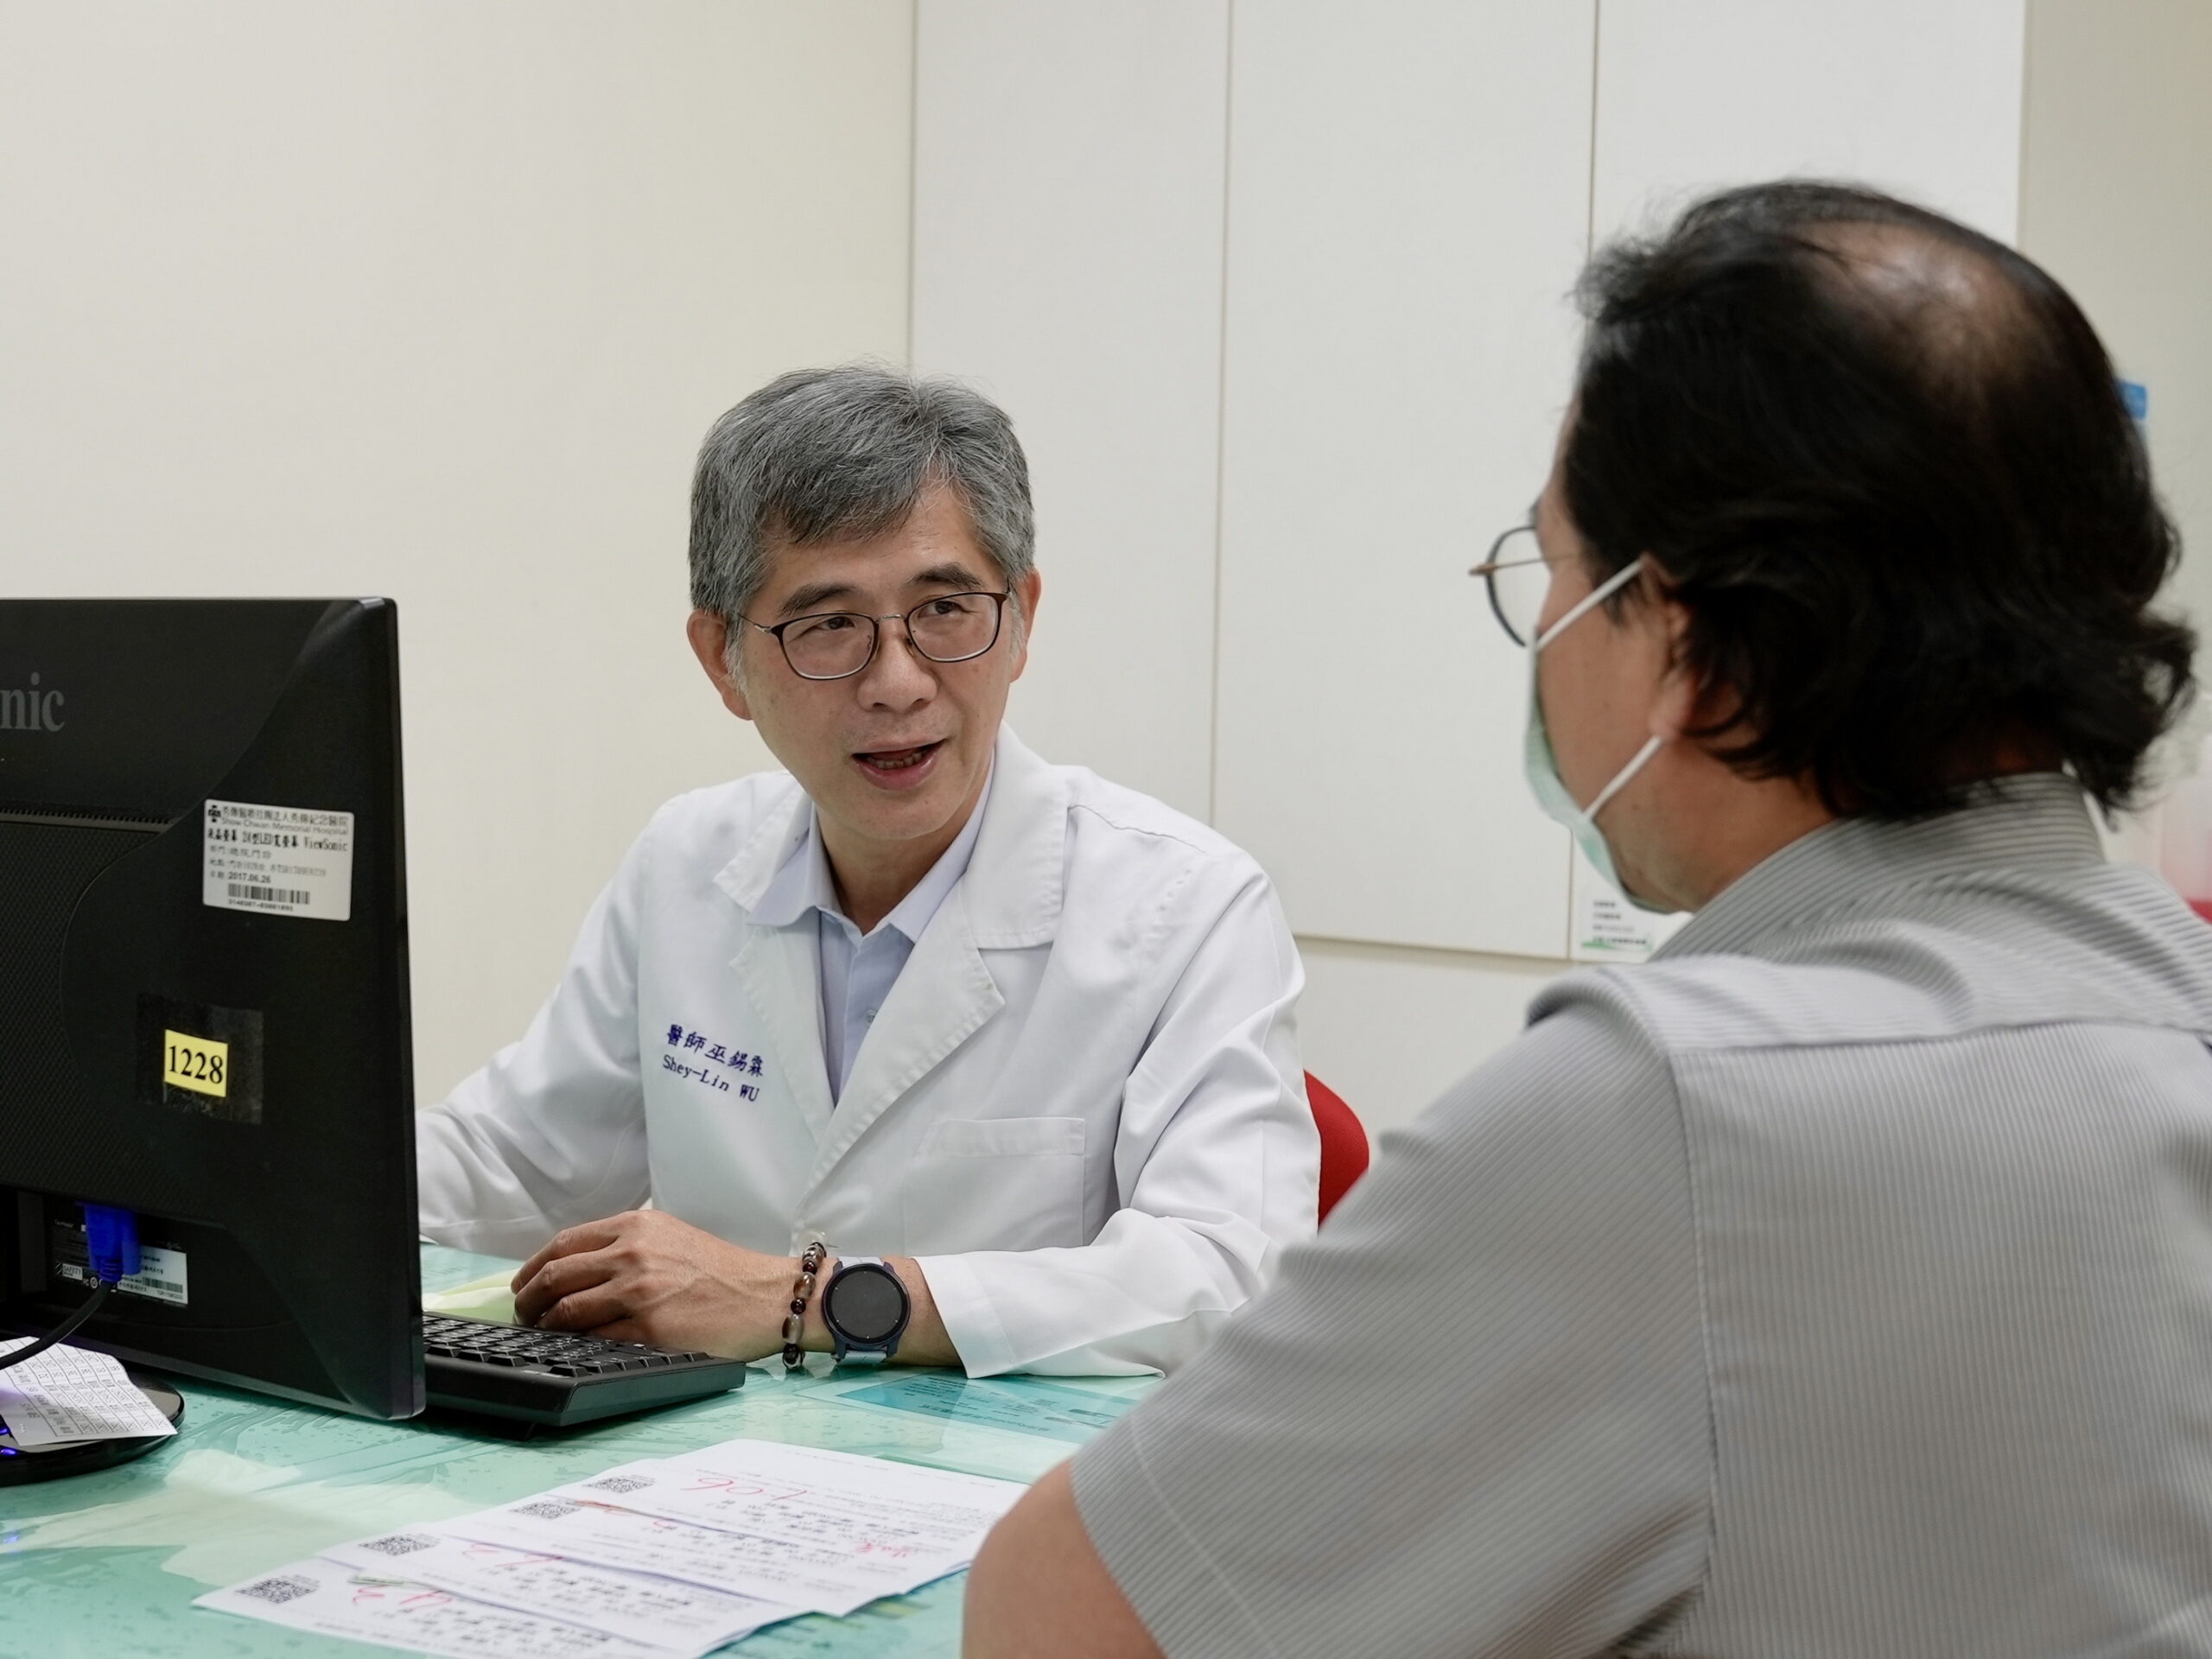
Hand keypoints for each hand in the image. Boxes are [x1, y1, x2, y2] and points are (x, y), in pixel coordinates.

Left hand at [510, 1210, 797, 1358]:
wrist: (765, 1295)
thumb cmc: (723, 1270)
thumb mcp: (671, 1237)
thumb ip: (626, 1244)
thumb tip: (576, 1268)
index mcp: (635, 1226)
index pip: (562, 1244)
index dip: (532, 1268)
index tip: (523, 1285)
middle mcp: (632, 1253)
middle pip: (555, 1275)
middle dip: (527, 1300)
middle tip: (524, 1315)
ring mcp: (638, 1291)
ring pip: (566, 1309)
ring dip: (545, 1325)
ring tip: (543, 1334)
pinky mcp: (649, 1327)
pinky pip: (594, 1338)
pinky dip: (575, 1344)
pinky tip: (573, 1348)